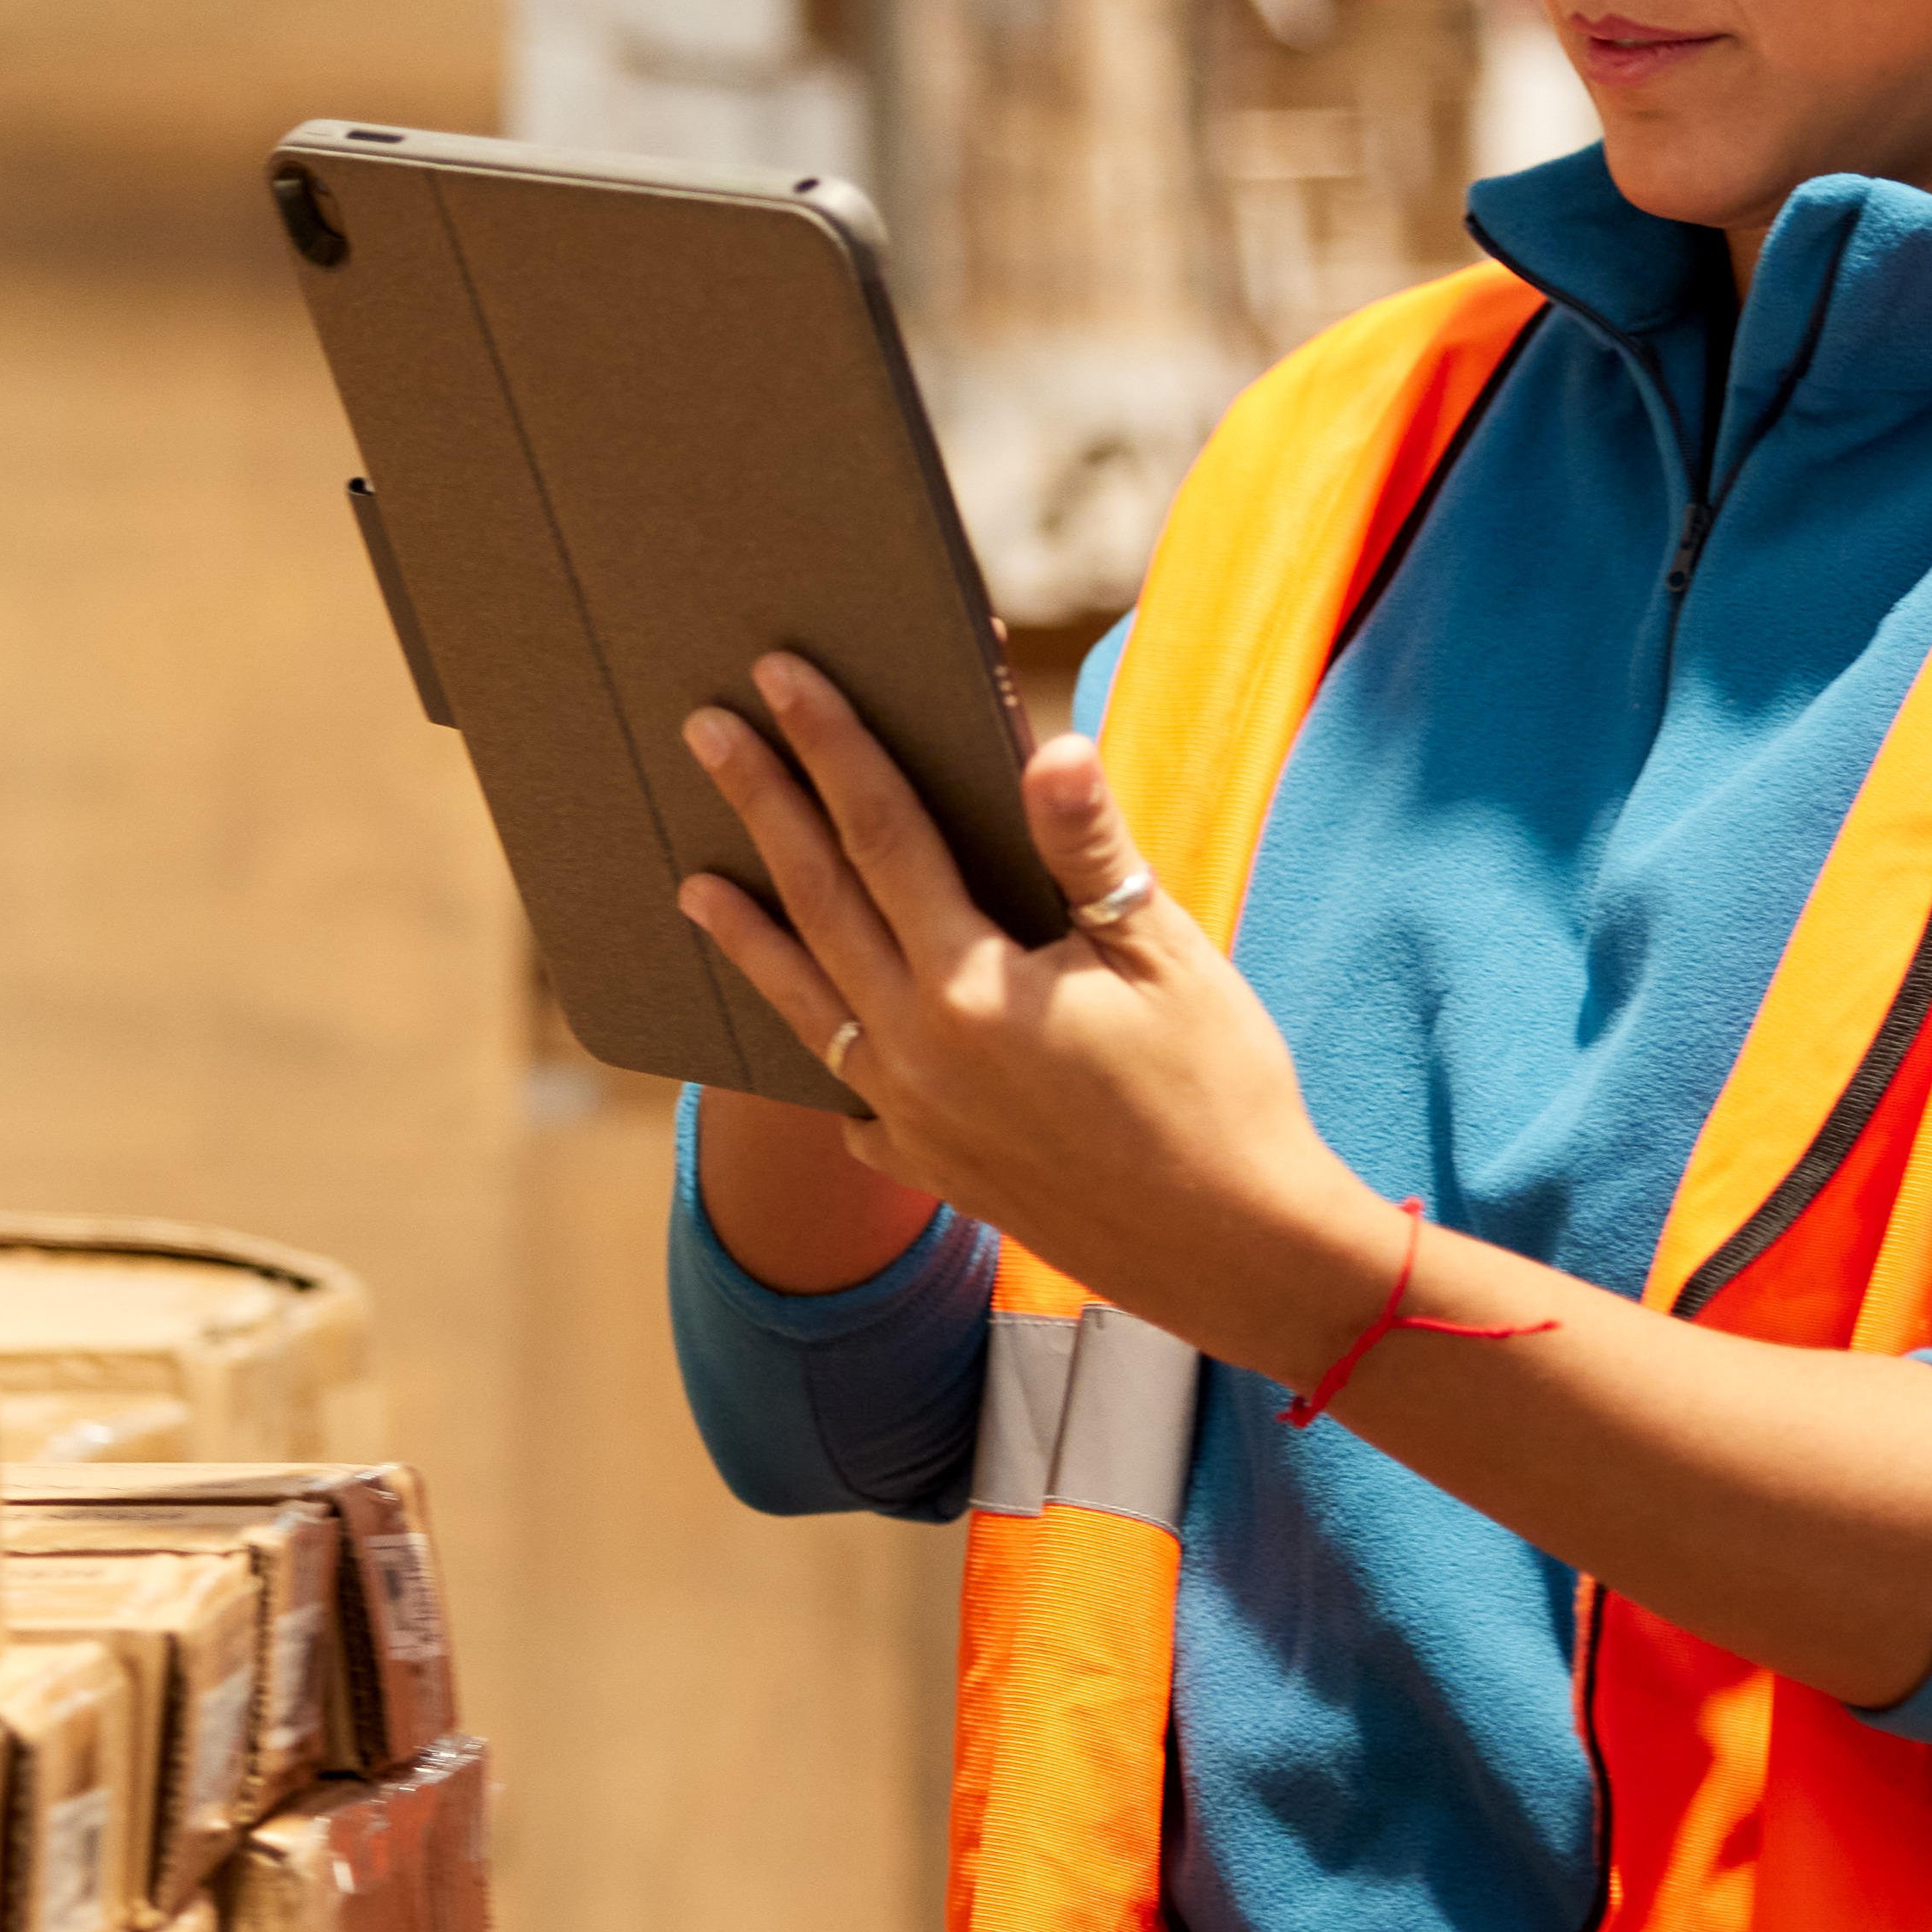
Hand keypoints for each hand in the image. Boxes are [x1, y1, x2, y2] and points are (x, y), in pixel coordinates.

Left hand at [677, 653, 1401, 1376]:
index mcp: (975, 987)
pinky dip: (812, 1050)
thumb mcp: (1165, 954)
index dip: (833, 744)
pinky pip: (843, 1095)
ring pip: (805, 1006)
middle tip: (706, 731)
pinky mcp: (931, 1169)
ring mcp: (913, 1120)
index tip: (783, 675)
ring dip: (747, 935)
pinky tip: (801, 1031)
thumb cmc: (1222, 1091)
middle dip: (762, 806)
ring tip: (693, 885)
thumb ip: (1089, 849)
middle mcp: (918, 1054)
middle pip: (818, 902)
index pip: (882, 832)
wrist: (1237, 1256)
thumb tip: (1050, 747)